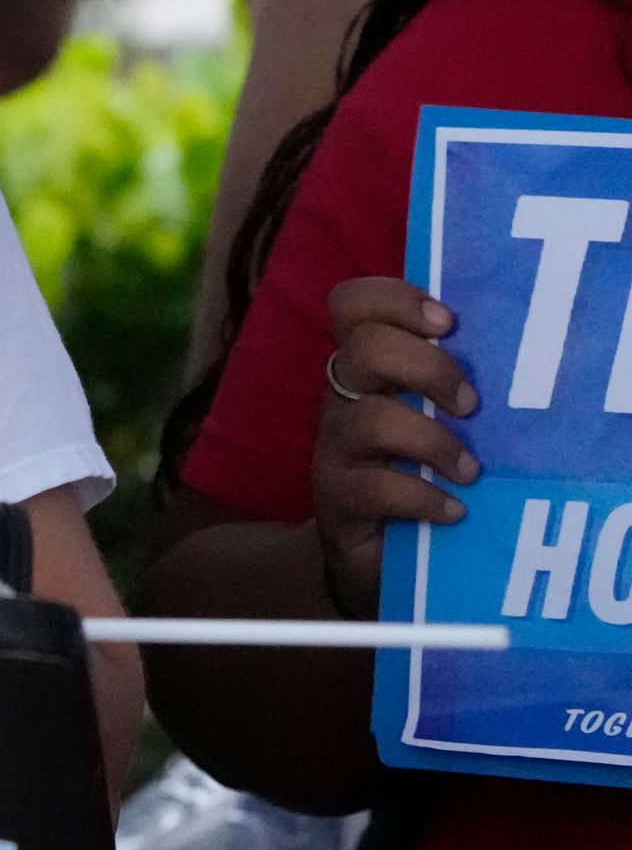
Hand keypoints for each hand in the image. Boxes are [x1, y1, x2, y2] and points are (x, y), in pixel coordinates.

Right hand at [312, 274, 478, 617]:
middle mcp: (343, 397)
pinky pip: (375, 488)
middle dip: (428, 369)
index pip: (353, 304)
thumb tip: (514, 355)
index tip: (449, 324)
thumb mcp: (431, 416)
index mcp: (365, 366)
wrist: (375, 549)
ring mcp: (335, 447)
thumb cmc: (417, 469)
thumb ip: (450, 382)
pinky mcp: (336, 497)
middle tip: (470, 404)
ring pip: (370, 420)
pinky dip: (424, 498)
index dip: (396, 301)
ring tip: (470, 470)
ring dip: (434, 442)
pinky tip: (453, 510)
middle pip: (364, 349)